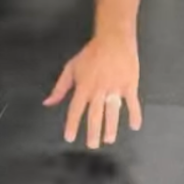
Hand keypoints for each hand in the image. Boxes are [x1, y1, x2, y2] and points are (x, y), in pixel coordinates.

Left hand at [44, 33, 142, 148]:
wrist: (114, 38)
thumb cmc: (91, 53)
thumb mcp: (71, 68)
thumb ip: (60, 88)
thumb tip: (47, 102)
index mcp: (84, 86)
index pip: (76, 109)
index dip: (72, 124)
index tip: (70, 137)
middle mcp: (98, 90)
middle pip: (95, 115)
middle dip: (93, 131)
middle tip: (92, 145)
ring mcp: (115, 88)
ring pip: (112, 112)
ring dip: (111, 127)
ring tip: (109, 140)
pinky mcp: (129, 84)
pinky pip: (133, 102)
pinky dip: (135, 114)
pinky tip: (135, 126)